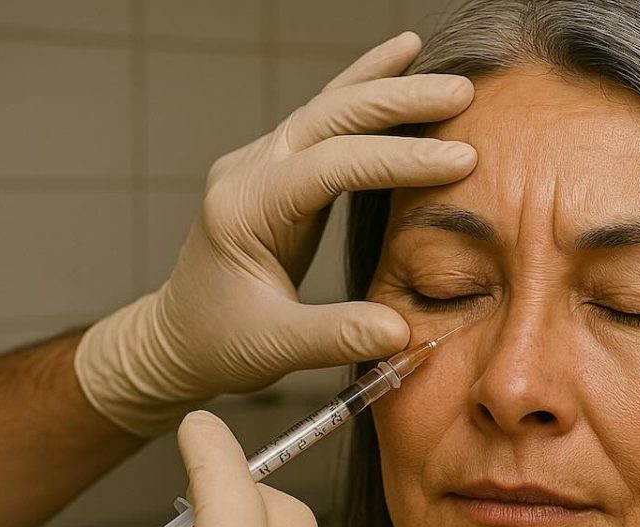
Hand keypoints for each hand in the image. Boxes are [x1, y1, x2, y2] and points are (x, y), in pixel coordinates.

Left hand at [75, 31, 475, 435]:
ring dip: (383, 85)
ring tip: (436, 63)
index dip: (397, 159)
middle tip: (462, 93)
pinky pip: (325, 123)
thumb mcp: (275, 349)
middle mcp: (248, 173)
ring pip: (326, 107)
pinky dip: (363, 94)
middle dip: (397, 100)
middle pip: (328, 116)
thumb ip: (337, 336)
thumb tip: (403, 330)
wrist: (177, 340)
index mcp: (244, 210)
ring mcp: (259, 165)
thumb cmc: (218, 344)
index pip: (329, 165)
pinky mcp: (277, 172)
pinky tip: (397, 68)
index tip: (462, 160)